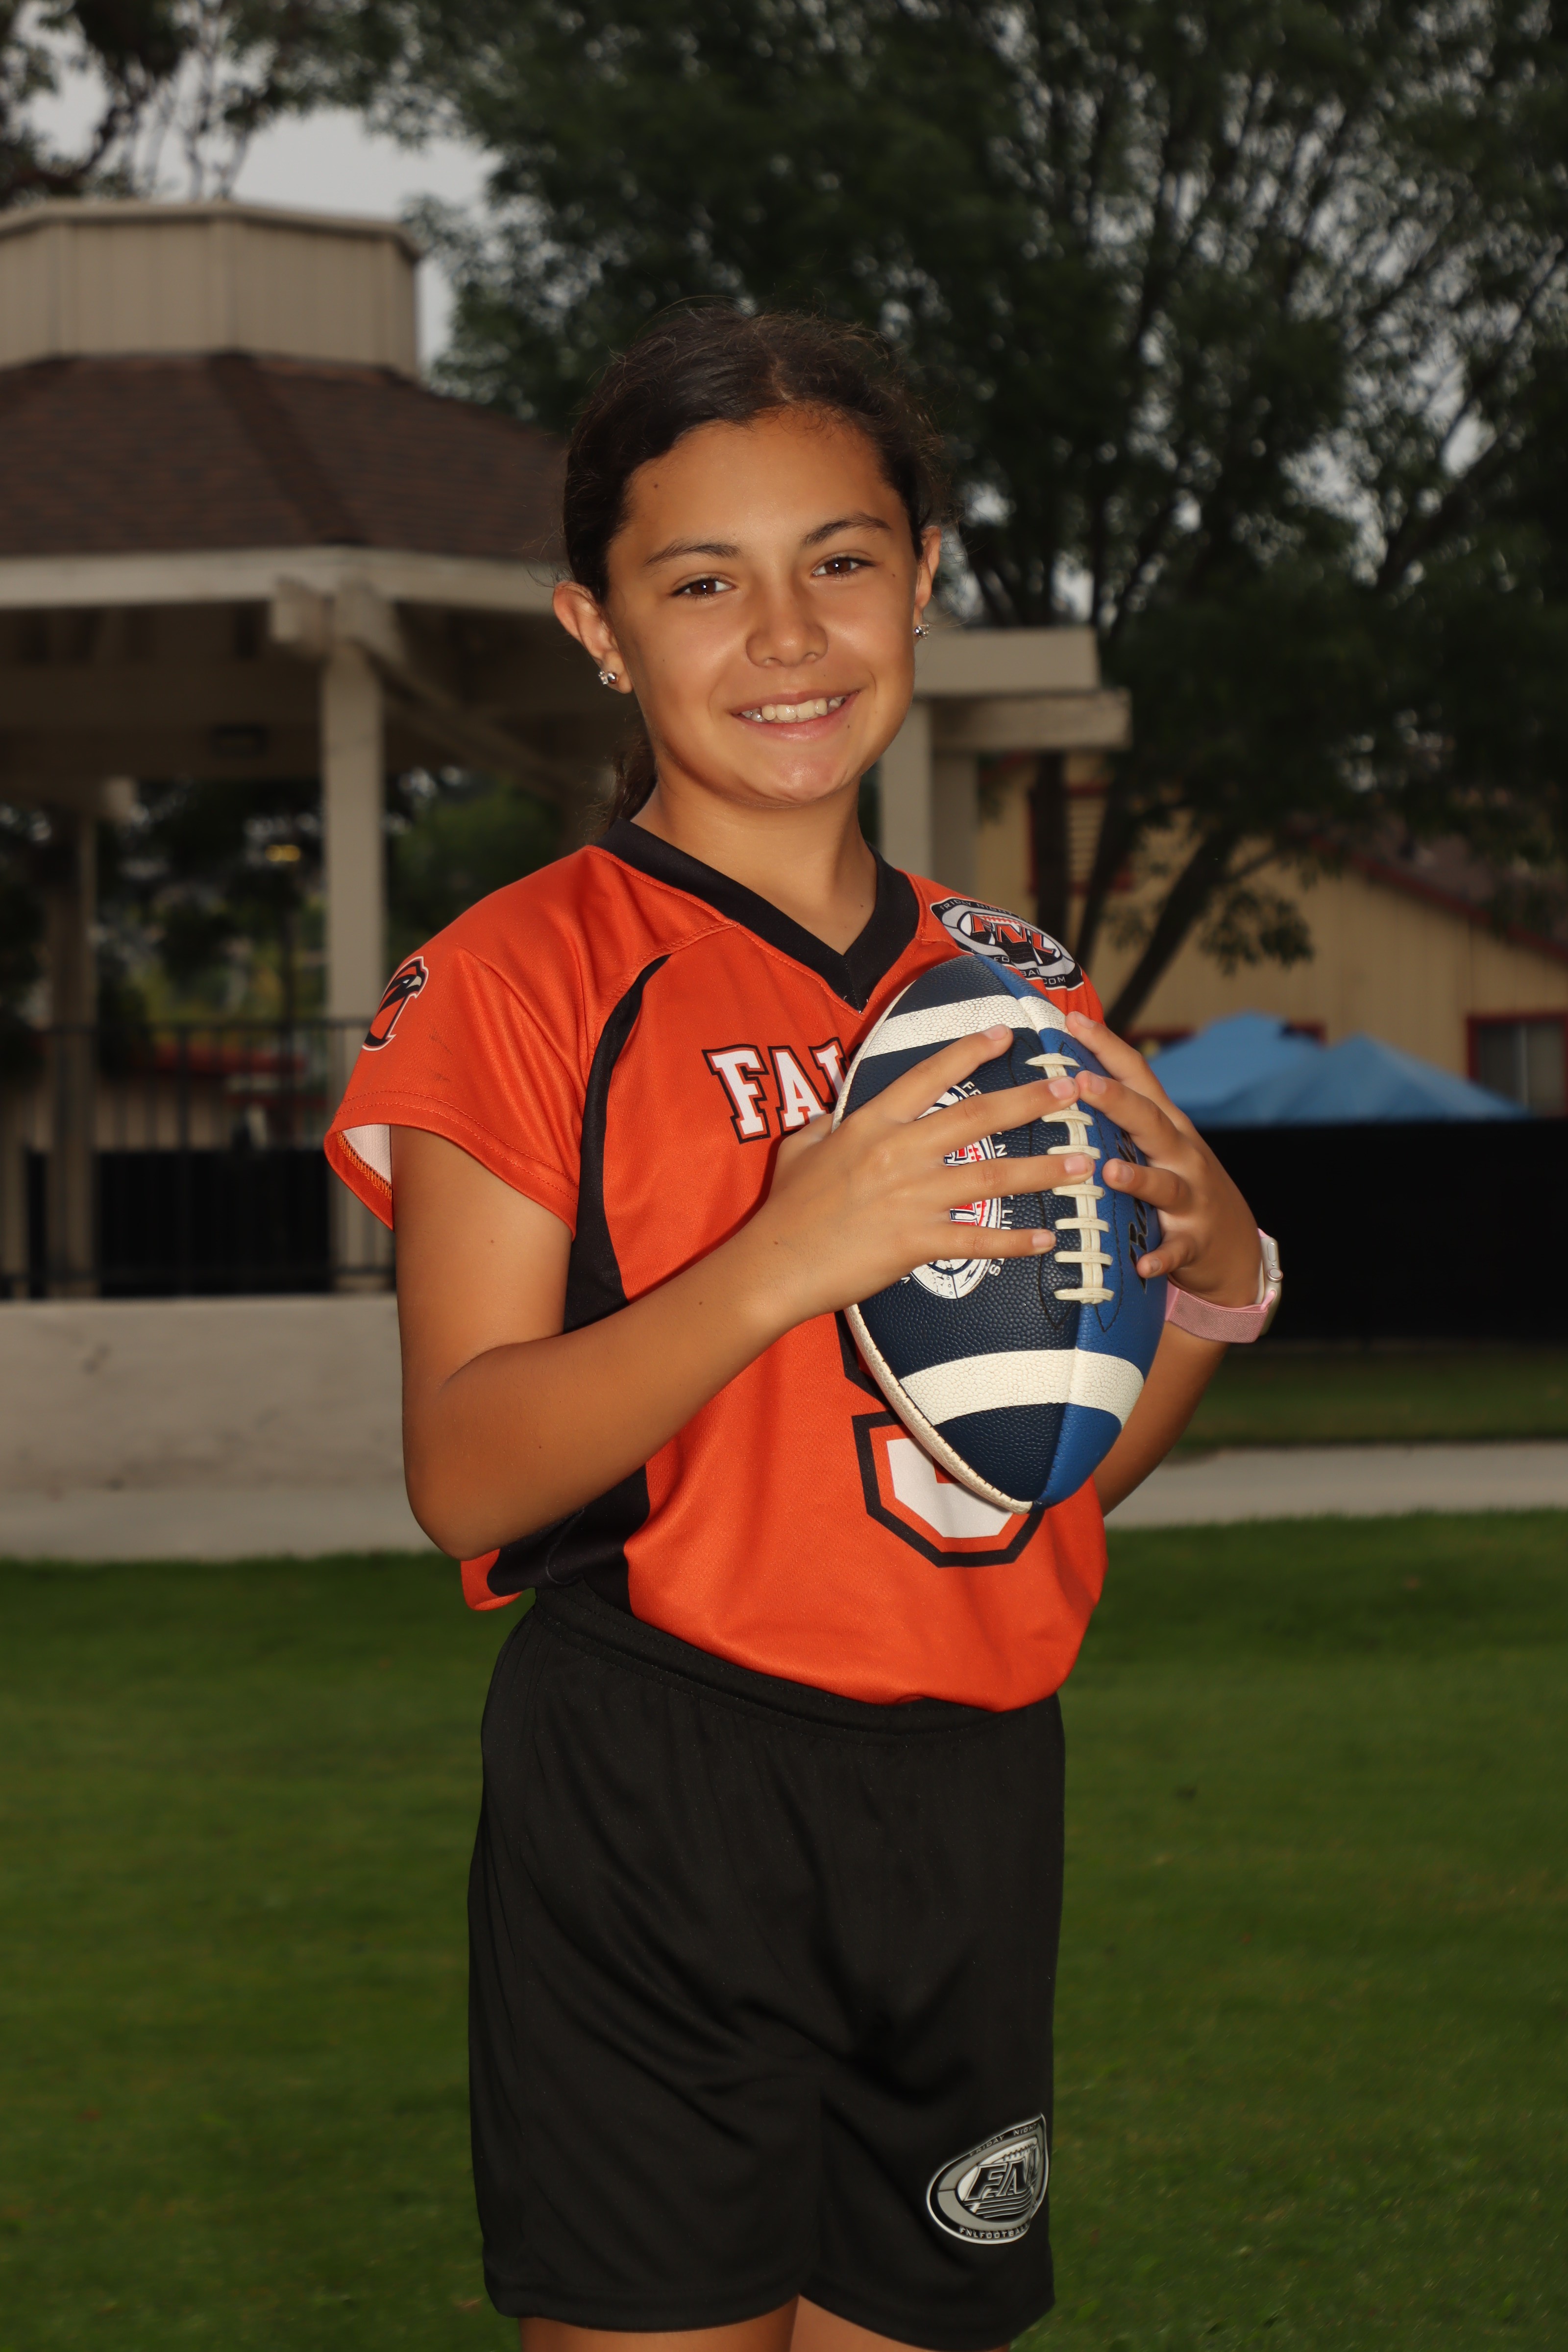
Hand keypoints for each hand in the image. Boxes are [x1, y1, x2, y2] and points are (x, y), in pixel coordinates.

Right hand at [739, 1026, 1069, 1327]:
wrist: (774, 1265)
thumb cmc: (785, 1209)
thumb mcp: (801, 1147)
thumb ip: (828, 1124)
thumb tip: (840, 1113)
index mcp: (872, 1123)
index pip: (929, 1074)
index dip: (971, 1051)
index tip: (1008, 1034)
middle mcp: (899, 1152)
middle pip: (979, 1116)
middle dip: (1032, 1099)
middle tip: (1075, 1088)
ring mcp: (911, 1197)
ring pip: (992, 1176)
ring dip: (1043, 1168)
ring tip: (1085, 1162)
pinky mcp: (917, 1242)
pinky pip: (978, 1241)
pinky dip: (1016, 1241)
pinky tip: (1048, 1239)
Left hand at [1056, 1009, 1261, 1306]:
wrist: (1233, 1246)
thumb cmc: (1180, 1184)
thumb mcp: (1158, 1144)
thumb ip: (1121, 1116)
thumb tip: (1066, 1077)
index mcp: (1166, 1126)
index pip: (1138, 1077)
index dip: (1107, 1046)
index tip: (1073, 1020)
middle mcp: (1181, 1154)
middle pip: (1149, 1121)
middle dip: (1116, 1100)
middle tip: (1081, 1083)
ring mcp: (1190, 1197)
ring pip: (1164, 1184)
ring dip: (1138, 1176)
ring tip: (1109, 1170)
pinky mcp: (1193, 1241)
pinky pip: (1175, 1250)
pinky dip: (1161, 1257)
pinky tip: (1143, 1264)